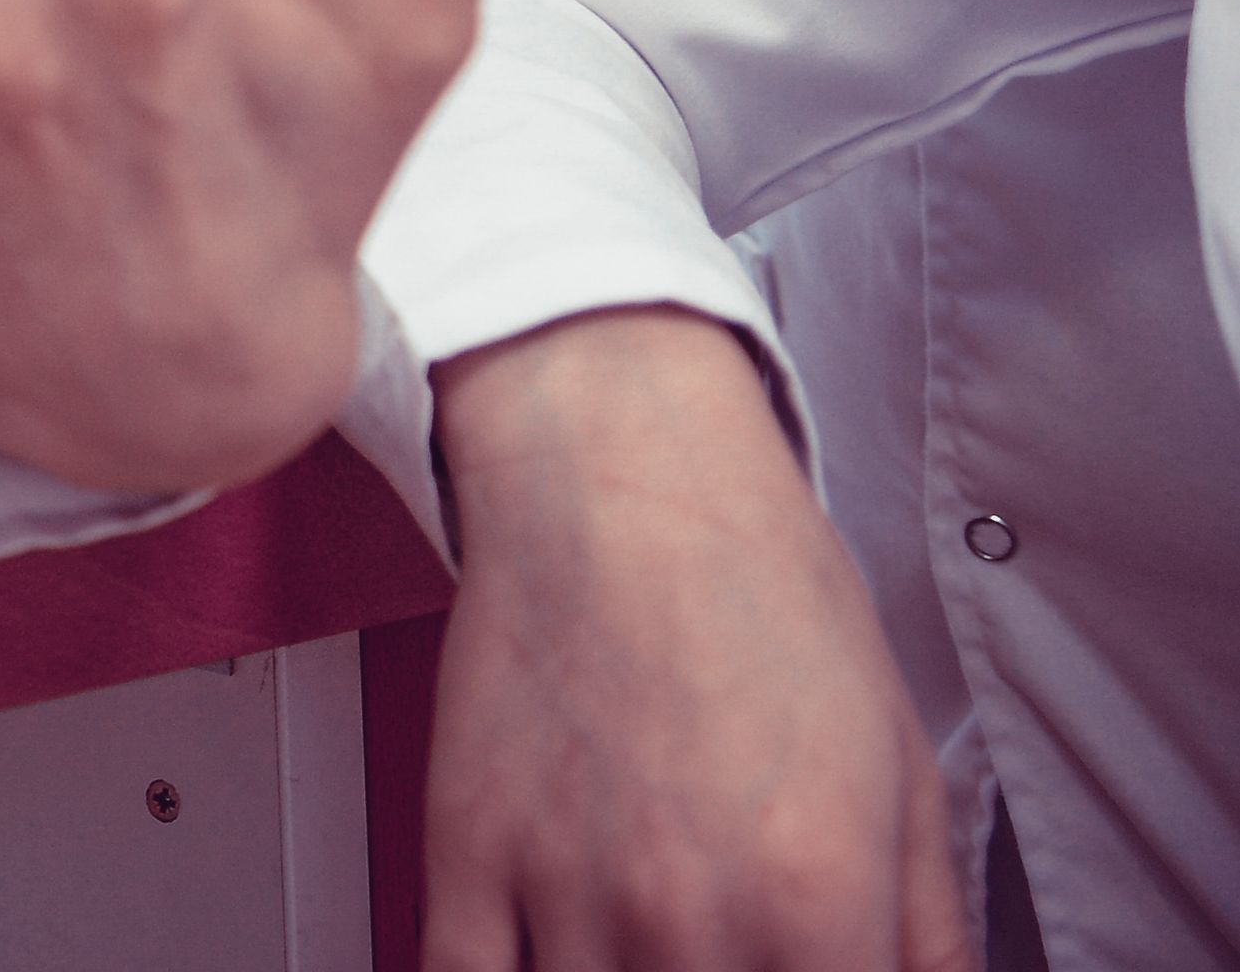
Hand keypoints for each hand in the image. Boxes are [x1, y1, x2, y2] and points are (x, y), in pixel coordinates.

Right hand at [423, 312, 964, 971]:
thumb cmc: (760, 590)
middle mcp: (691, 916)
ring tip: (646, 947)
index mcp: (817, 904)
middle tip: (720, 949)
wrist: (620, 471)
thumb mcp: (904, 769)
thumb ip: (930, 931)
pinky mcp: (464, 848)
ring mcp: (566, 888)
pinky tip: (544, 956)